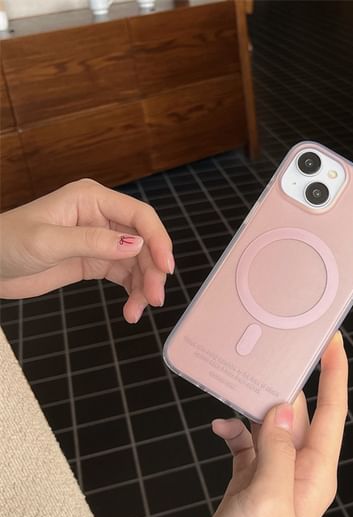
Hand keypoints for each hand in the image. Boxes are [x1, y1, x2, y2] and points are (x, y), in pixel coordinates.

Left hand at [0, 179, 173, 322]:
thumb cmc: (7, 242)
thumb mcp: (49, 242)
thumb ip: (93, 242)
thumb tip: (136, 246)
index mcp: (92, 199)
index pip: (139, 216)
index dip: (158, 240)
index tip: (165, 267)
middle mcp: (102, 217)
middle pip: (144, 243)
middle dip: (152, 271)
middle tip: (154, 298)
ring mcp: (101, 240)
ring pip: (138, 263)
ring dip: (143, 286)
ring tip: (138, 310)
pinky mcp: (97, 261)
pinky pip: (125, 276)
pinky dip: (132, 293)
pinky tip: (130, 309)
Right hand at [168, 333, 348, 516]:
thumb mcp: (266, 498)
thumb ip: (276, 449)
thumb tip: (284, 408)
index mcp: (316, 473)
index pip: (332, 412)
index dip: (335, 374)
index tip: (332, 341)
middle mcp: (299, 472)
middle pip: (299, 414)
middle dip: (288, 383)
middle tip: (272, 352)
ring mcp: (273, 478)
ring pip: (270, 426)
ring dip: (253, 408)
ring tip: (236, 388)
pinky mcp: (248, 484)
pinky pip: (246, 445)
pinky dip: (234, 432)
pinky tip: (220, 427)